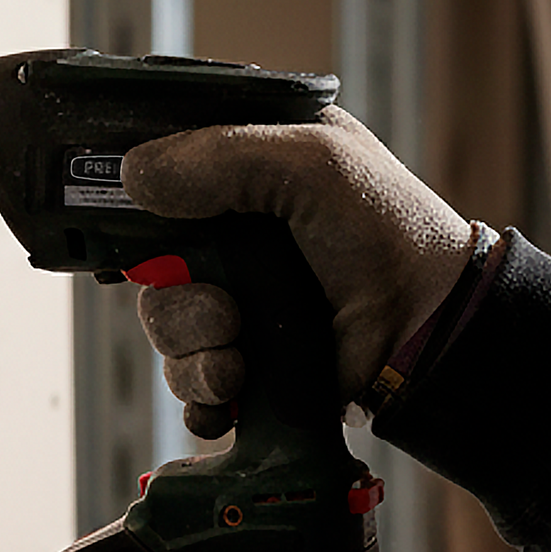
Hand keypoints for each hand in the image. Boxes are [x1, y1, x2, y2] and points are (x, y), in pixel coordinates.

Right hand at [120, 107, 482, 436]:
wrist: (432, 331)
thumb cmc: (390, 232)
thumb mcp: (310, 163)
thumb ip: (219, 157)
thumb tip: (131, 176)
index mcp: (246, 169)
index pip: (159, 175)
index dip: (130, 203)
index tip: (118, 228)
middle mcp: (234, 234)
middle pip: (148, 261)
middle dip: (174, 294)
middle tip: (222, 306)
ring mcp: (239, 298)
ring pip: (164, 326)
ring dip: (193, 349)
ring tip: (240, 357)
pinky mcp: (247, 359)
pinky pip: (188, 382)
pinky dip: (203, 393)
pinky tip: (233, 390)